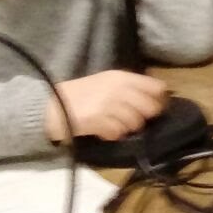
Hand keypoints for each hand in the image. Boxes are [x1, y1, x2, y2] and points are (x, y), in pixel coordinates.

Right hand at [44, 70, 167, 141]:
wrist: (52, 106)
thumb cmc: (80, 94)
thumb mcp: (106, 82)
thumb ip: (129, 87)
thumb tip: (156, 95)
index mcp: (121, 77)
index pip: (155, 87)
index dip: (160, 99)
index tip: (157, 107)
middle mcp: (118, 89)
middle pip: (150, 107)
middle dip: (145, 117)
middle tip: (134, 120)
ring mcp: (109, 105)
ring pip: (135, 123)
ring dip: (127, 127)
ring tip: (115, 124)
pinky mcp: (99, 121)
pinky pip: (118, 133)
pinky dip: (112, 134)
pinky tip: (104, 130)